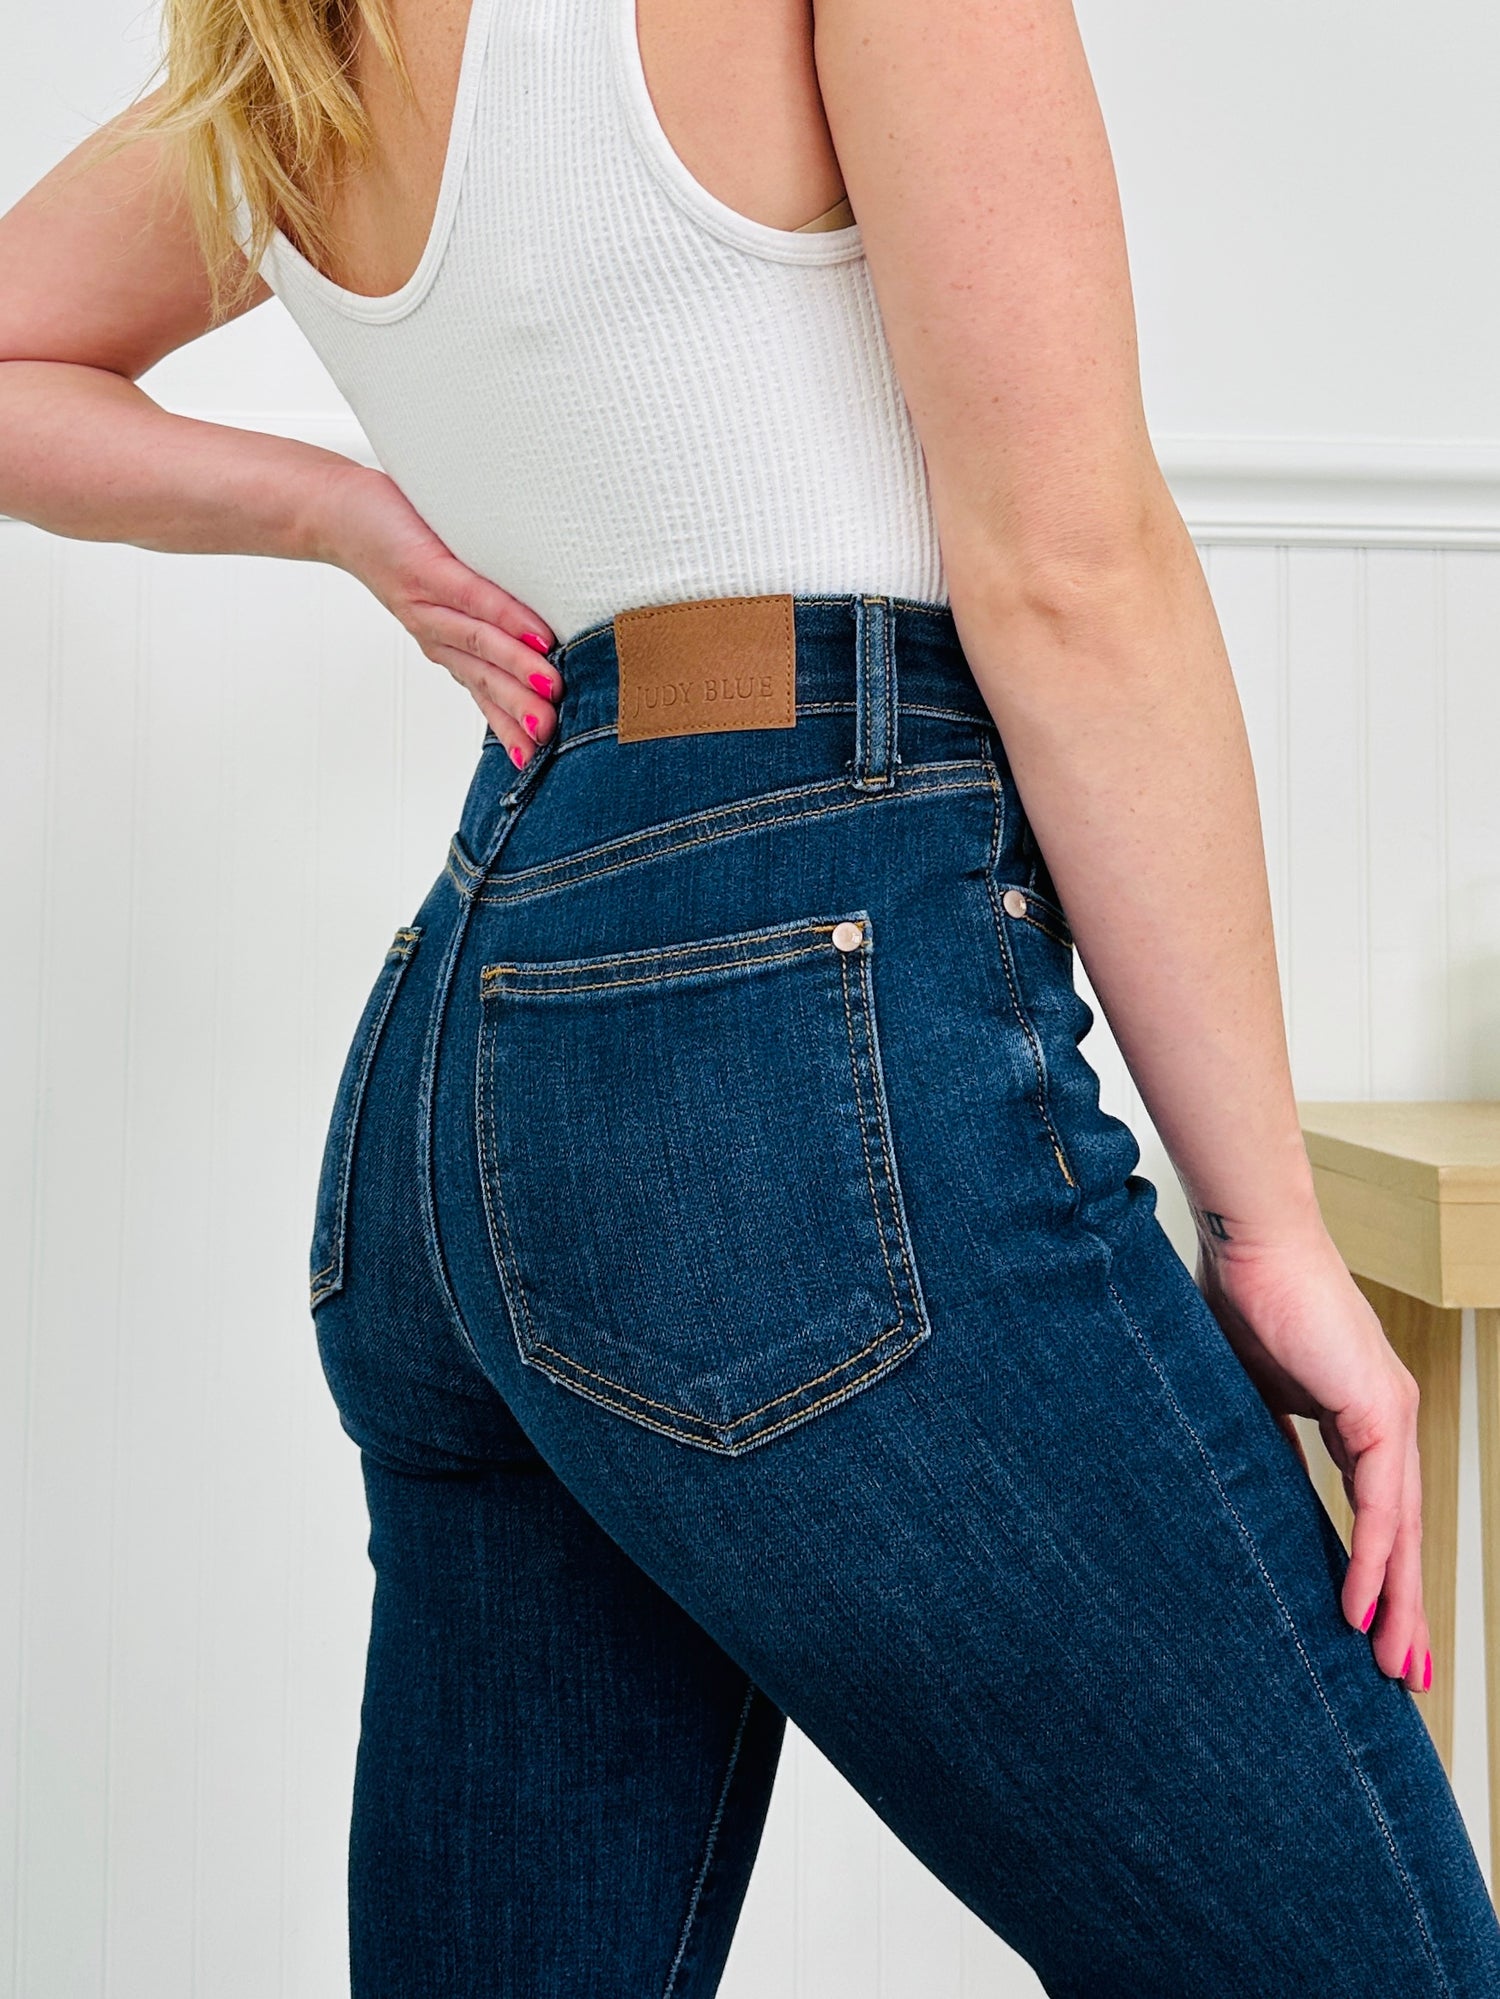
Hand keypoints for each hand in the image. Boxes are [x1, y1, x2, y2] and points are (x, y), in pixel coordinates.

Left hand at [312, 459, 559, 766]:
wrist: (334, 513)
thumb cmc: (397, 545)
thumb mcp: (443, 588)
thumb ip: (484, 610)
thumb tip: (540, 633)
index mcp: (444, 643)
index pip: (483, 692)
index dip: (508, 727)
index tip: (537, 758)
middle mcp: (434, 633)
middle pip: (483, 679)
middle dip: (518, 711)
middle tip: (549, 736)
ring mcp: (427, 603)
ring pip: (478, 644)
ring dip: (517, 671)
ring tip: (552, 692)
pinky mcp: (423, 567)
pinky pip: (470, 595)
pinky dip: (505, 617)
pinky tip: (535, 635)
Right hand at [1194, 1219, 1429, 1694]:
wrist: (1251, 1238)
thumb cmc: (1240, 1292)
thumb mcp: (1249, 1390)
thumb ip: (1264, 1441)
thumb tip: (1256, 1494)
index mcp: (1359, 1410)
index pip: (1378, 1508)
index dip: (1379, 1570)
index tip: (1368, 1625)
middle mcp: (1388, 1415)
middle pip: (1403, 1529)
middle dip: (1404, 1606)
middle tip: (1402, 1673)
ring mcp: (1391, 1411)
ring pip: (1403, 1526)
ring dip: (1399, 1601)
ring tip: (1391, 1661)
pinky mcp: (1379, 1407)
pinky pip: (1380, 1502)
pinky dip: (1375, 1558)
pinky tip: (1364, 1605)